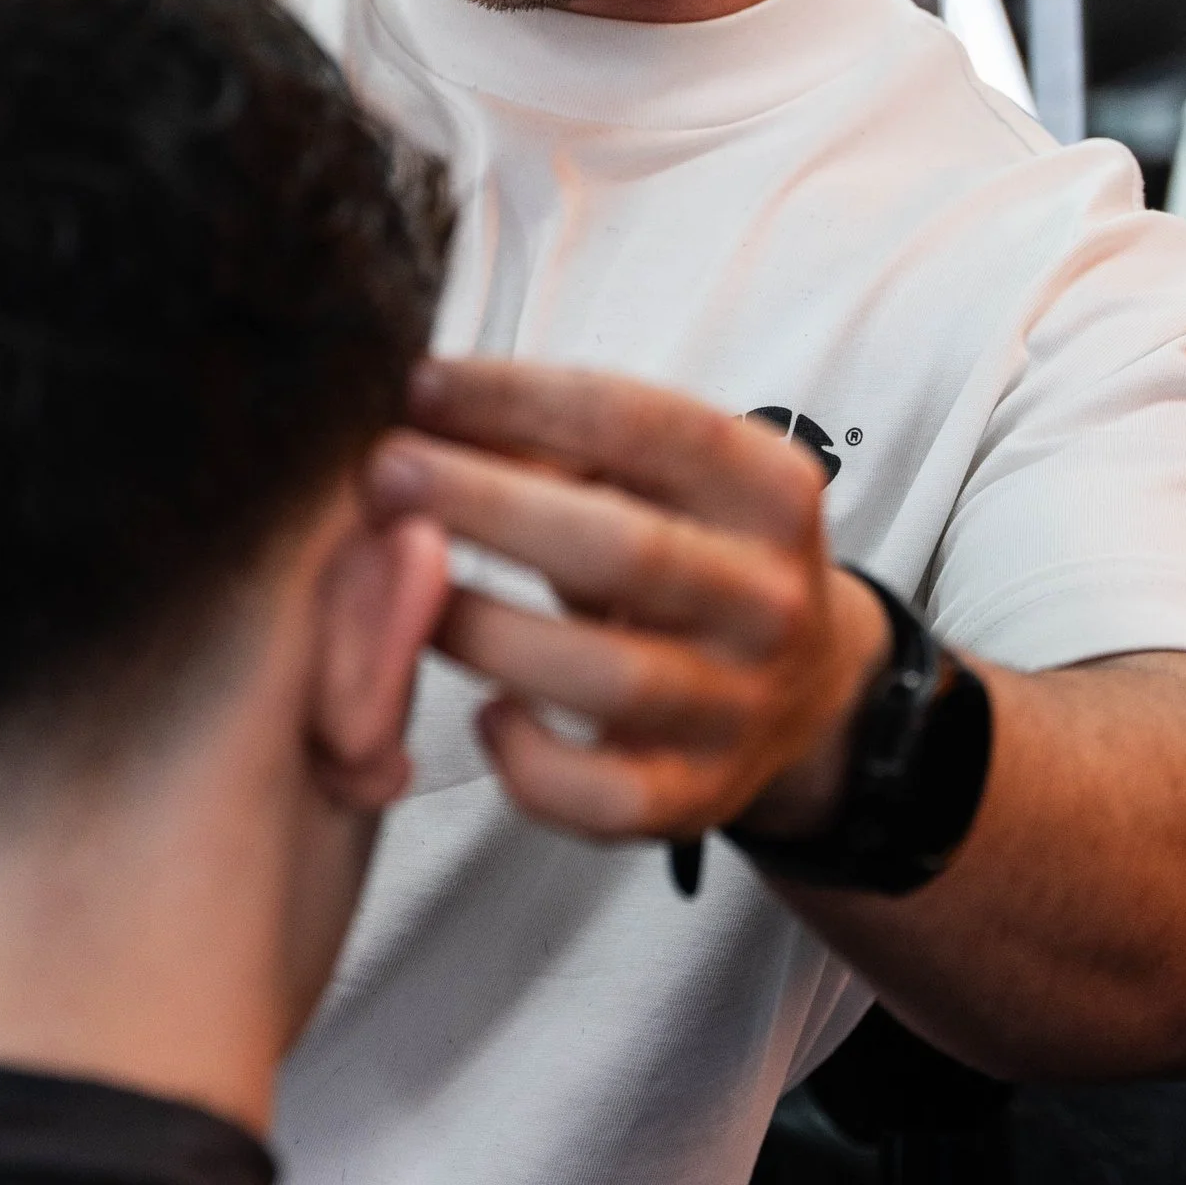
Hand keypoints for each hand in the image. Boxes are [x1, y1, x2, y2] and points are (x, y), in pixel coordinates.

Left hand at [365, 356, 890, 847]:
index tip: (423, 386)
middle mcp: (769, 600)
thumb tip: (427, 407)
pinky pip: (604, 798)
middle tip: (384, 477)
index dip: (520, 400)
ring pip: (606, 677)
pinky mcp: (698, 796)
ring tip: (403, 594)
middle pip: (620, 549)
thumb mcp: (664, 478)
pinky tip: (486, 713)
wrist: (801, 688)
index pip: (643, 424)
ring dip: (485, 628)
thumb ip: (562, 443)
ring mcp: (740, 706)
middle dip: (485, 504)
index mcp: (769, 490)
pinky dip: (529, 763)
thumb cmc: (692, 553)